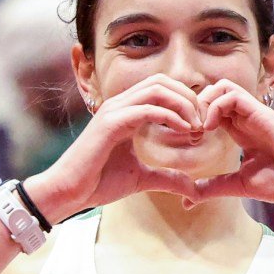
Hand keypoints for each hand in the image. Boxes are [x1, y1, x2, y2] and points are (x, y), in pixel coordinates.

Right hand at [24, 74, 202, 222]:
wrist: (70, 192)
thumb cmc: (98, 183)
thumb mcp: (142, 179)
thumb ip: (166, 178)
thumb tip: (192, 187)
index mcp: (127, 112)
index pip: (162, 89)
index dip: (186, 102)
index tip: (201, 127)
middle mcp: (120, 105)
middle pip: (163, 81)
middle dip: (189, 99)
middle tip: (203, 123)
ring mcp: (114, 111)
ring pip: (157, 89)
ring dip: (183, 105)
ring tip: (197, 127)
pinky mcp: (111, 123)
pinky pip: (147, 108)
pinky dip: (170, 116)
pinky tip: (184, 131)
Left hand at [184, 80, 273, 209]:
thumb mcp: (237, 185)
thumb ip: (212, 188)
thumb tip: (186, 201)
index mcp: (240, 131)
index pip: (212, 110)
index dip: (196, 119)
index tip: (191, 141)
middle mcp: (246, 118)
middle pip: (213, 92)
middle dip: (195, 108)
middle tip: (192, 133)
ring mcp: (253, 113)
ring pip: (221, 87)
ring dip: (204, 103)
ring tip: (200, 128)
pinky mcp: (261, 112)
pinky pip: (232, 94)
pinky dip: (215, 106)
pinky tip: (210, 127)